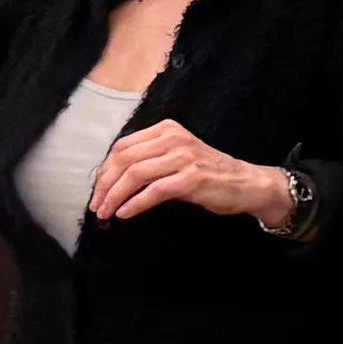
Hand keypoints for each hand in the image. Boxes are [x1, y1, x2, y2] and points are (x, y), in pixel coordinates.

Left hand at [90, 120, 288, 223]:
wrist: (245, 183)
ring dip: (115, 196)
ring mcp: (183, 158)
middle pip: (125, 159)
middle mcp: (174, 139)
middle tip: (97, 204)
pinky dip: (135, 204)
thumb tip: (113, 177)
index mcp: (166, 130)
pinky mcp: (191, 179)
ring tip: (106, 211)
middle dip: (105, 185)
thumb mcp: (177, 156)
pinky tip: (125, 213)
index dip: (105, 170)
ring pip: (135, 174)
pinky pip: (154, 191)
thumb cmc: (209, 173)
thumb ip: (150, 158)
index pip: (123, 146)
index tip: (98, 189)